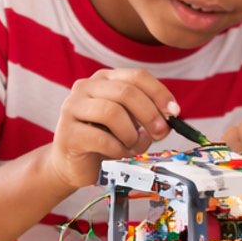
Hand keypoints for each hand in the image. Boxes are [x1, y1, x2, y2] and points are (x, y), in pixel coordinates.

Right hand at [44, 68, 177, 188]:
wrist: (76, 164)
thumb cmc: (109, 139)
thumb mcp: (134, 123)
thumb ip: (150, 117)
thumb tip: (170, 119)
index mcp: (105, 79)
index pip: (137, 76)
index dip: (160, 93)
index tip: (175, 112)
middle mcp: (86, 87)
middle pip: (126, 92)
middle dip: (149, 114)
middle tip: (160, 133)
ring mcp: (72, 107)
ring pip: (111, 112)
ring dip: (131, 134)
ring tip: (132, 145)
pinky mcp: (66, 132)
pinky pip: (101, 138)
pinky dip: (118, 149)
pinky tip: (118, 154)